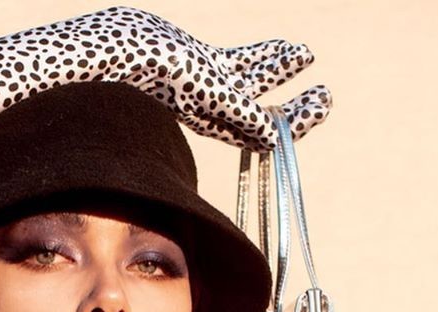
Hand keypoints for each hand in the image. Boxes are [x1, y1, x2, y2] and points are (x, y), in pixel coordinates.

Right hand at [110, 6, 331, 150]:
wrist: (111, 55)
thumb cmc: (151, 75)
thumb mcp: (201, 92)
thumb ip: (237, 112)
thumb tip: (272, 137)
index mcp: (214, 120)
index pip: (264, 128)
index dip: (294, 120)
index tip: (321, 103)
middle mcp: (213, 108)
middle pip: (262, 110)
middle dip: (294, 105)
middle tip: (326, 96)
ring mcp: (206, 85)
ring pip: (252, 81)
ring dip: (280, 71)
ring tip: (307, 56)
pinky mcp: (199, 63)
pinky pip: (239, 62)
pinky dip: (263, 56)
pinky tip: (283, 47)